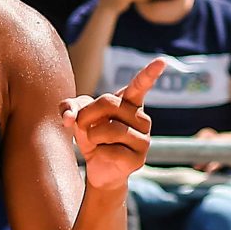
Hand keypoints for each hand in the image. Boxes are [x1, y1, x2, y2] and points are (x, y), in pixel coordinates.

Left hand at [63, 58, 165, 189]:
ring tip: (95, 142)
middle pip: (109, 102)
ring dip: (91, 136)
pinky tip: (104, 156)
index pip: (140, 86)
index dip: (150, 73)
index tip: (162, 61)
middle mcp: (141, 118)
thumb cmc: (91, 135)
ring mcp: (143, 139)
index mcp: (130, 103)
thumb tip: (69, 118)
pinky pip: (111, 151)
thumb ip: (69, 108)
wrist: (98, 168)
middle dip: (86, 114)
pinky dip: (99, 154)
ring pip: (110, 129)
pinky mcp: (138, 159)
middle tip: (80, 126)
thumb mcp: (77, 116)